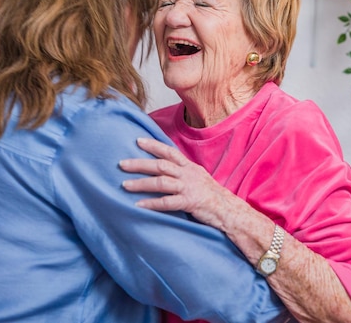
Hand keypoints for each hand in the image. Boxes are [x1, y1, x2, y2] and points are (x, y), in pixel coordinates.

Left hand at [119, 138, 235, 228]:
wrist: (228, 209)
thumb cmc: (211, 195)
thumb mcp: (197, 177)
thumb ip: (182, 172)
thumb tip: (164, 169)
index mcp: (189, 167)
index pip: (169, 151)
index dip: (153, 145)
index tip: (137, 141)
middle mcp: (188, 174)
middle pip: (160, 165)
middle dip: (140, 164)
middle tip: (122, 164)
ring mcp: (188, 187)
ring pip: (161, 182)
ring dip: (141, 183)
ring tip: (125, 185)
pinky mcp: (189, 202)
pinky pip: (167, 202)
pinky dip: (152, 203)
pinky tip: (139, 205)